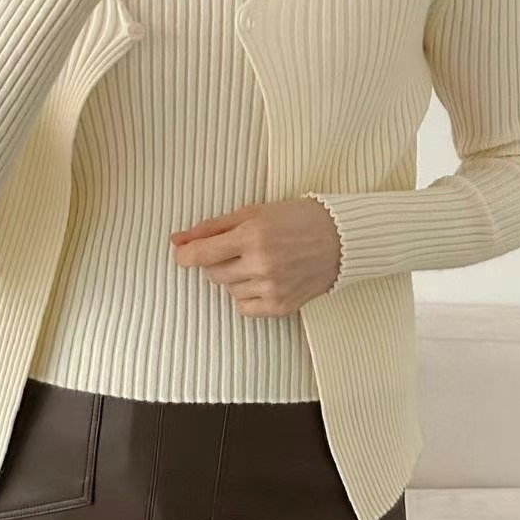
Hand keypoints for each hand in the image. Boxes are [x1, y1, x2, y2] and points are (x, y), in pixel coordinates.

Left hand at [170, 199, 341, 315]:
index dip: (185, 255)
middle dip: (218, 261)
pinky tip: (265, 280)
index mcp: (253, 235)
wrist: (342, 240)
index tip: (183, 253)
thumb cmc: (298, 220)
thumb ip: (212, 227)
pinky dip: (248, 296)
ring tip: (260, 263)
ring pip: (228, 290)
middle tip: (240, 249)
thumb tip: (178, 240)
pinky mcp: (280, 307)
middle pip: (212, 273)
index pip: (201, 254)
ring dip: (236, 278)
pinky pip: (244, 307)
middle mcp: (261, 264)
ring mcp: (272, 288)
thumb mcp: (254, 212)